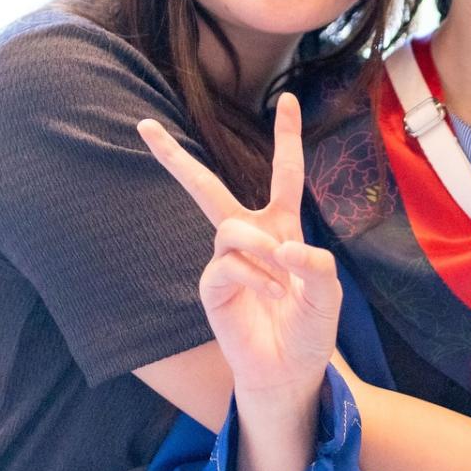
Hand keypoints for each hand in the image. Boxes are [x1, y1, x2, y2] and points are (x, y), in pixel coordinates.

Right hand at [137, 94, 341, 409]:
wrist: (291, 371)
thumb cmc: (310, 327)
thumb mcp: (328, 292)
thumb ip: (316, 263)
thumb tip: (281, 246)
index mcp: (283, 225)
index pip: (284, 173)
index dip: (286, 137)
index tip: (288, 99)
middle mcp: (250, 236)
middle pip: (207, 187)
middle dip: (174, 158)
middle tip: (142, 124)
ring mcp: (226, 260)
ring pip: (232, 227)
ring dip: (262, 251)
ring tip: (281, 284)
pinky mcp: (211, 286)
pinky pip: (227, 264)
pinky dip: (255, 278)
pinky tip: (271, 297)